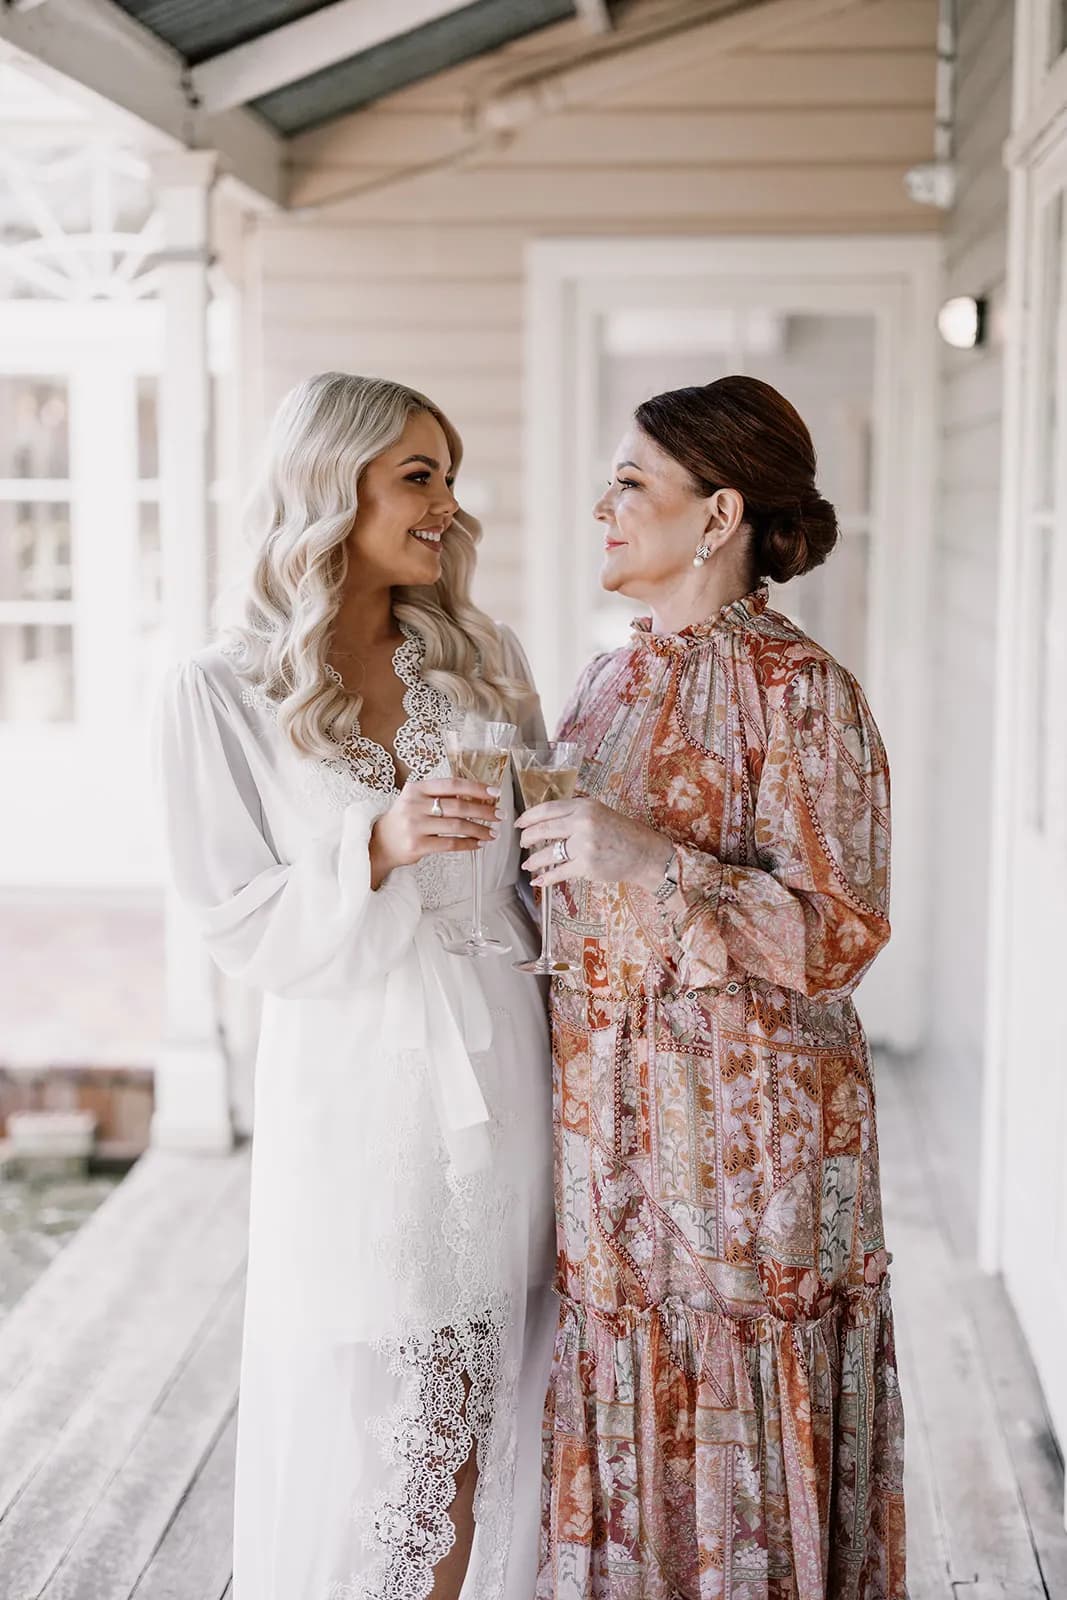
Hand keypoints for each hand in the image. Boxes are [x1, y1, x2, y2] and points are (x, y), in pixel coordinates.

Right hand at [370, 778, 500, 887]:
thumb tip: (476, 796)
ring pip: (456, 825)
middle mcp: (414, 804)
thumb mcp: (416, 800)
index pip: (452, 784)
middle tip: (499, 816)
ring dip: (479, 829)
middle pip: (458, 805)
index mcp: (417, 788)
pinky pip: (450, 844)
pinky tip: (478, 844)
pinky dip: (467, 844)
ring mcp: (415, 825)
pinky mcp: (417, 845)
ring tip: (492, 833)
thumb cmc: (404, 820)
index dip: (476, 788)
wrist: (379, 844)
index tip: (494, 793)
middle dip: (483, 810)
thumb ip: (440, 796)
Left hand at [516, 797, 671, 890]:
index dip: (529, 816)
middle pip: (543, 829)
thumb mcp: (600, 812)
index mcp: (585, 806)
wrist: (645, 853)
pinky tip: (538, 881)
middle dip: (528, 837)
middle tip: (522, 842)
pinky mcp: (586, 865)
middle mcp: (583, 823)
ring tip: (528, 864)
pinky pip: (558, 872)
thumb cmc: (622, 833)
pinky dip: (546, 878)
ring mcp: (584, 845)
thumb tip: (547, 818)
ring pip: (548, 853)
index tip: (519, 823)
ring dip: (534, 860)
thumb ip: (575, 813)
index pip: (548, 809)